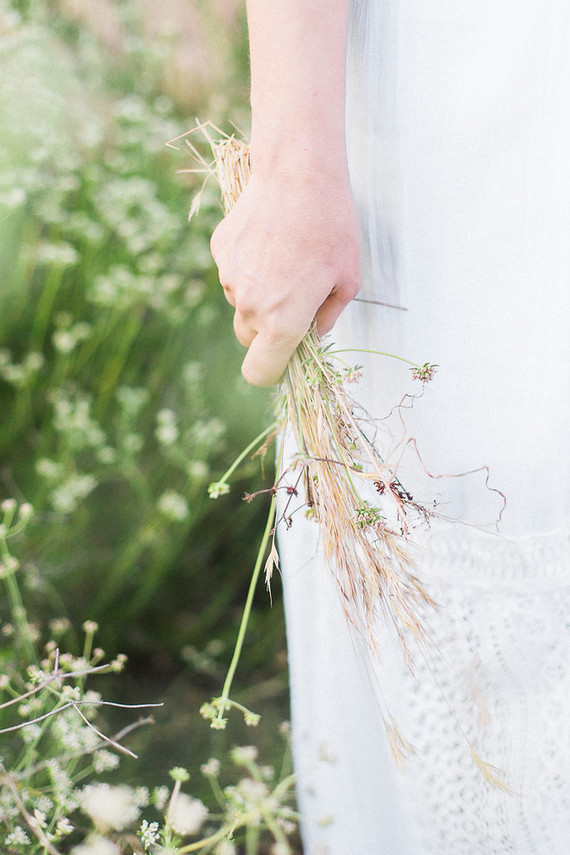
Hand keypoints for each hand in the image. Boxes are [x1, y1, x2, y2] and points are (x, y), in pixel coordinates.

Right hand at [210, 169, 359, 385]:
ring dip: (261, 294)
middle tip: (295, 299)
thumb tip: (312, 334)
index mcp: (282, 322)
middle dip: (268, 330)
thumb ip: (326, 318)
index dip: (271, 372)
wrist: (298, 172)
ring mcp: (230, 279)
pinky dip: (250, 265)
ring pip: (242, 303)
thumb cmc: (332, 226)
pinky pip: (234, 273)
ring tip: (288, 256)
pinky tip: (271, 237)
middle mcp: (250, 307)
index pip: (260, 372)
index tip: (283, 358)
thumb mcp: (347, 280)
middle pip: (249, 339)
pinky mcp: (220, 253)